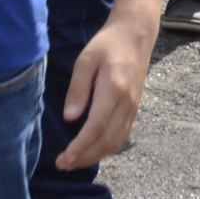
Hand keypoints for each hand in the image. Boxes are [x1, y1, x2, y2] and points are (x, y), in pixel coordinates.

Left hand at [56, 18, 149, 169]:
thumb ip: (77, 89)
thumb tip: (69, 118)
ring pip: (116, 142)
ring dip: (95, 156)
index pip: (96, 126)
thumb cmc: (107, 43)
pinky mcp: (135, 108)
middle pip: (107, 140)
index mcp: (114, 89)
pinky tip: (92, 150)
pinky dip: (107, 148)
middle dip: (85, 157)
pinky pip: (122, 135)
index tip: (65, 158)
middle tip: (63, 165)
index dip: (80, 146)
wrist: (136, 34)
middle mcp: (127, 102)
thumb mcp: (86, 60)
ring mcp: (133, 107)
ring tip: (74, 162)